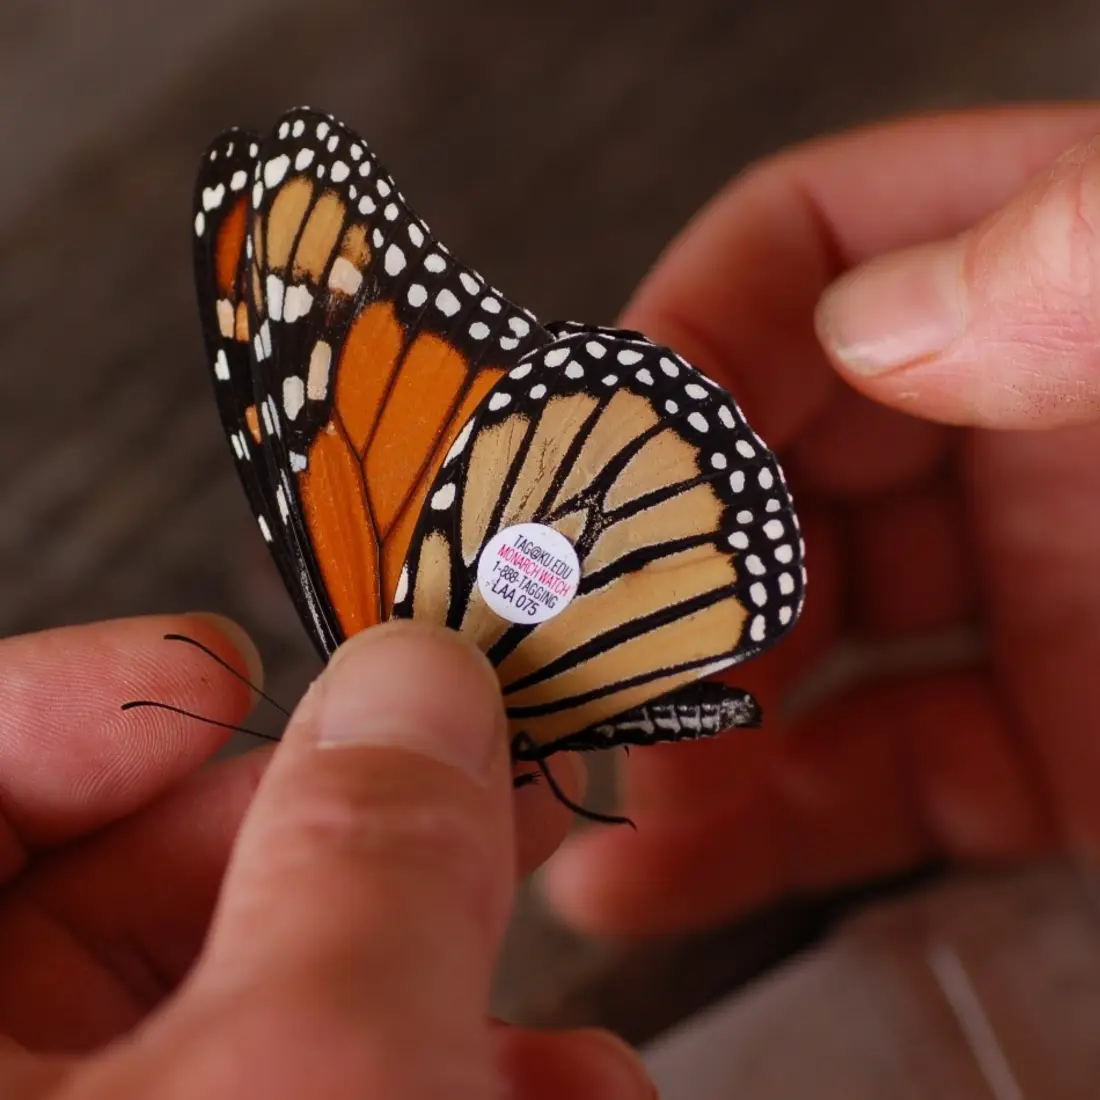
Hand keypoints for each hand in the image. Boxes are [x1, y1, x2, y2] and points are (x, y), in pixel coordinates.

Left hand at [0, 615, 652, 1098]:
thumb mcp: (310, 1079)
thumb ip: (365, 856)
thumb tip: (414, 679)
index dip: (84, 699)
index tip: (230, 670)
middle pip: (119, 896)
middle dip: (336, 837)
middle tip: (468, 775)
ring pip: (236, 1016)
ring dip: (422, 977)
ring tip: (546, 972)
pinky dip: (426, 1082)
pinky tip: (549, 1095)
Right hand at [546, 103, 1099, 934]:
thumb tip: (885, 312)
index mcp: (1076, 283)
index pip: (807, 250)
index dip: (680, 338)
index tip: (593, 460)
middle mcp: (1027, 428)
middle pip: (767, 462)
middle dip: (654, 573)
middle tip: (573, 666)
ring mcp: (1029, 596)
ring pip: (794, 642)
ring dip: (678, 722)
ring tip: (587, 789)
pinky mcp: (1048, 751)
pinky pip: (863, 776)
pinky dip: (752, 829)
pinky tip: (655, 868)